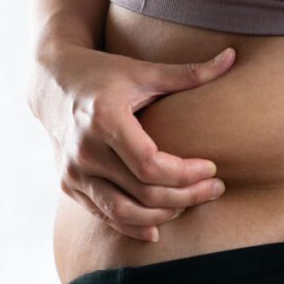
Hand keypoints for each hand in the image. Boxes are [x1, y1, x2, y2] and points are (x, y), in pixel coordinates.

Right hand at [27, 38, 235, 241]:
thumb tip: (232, 56)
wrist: (51, 82)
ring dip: (162, 217)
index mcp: (105, 119)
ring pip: (122, 213)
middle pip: (143, 193)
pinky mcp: (67, 183)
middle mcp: (85, 150)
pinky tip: (158, 227)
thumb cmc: (104, 73)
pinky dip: (133, 226)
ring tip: (189, 205)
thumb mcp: (143, 71)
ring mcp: (73, 171)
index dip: (186, 174)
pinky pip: (104, 215)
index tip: (212, 168)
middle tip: (214, 189)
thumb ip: (189, 72)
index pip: (151, 165)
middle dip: (185, 196)